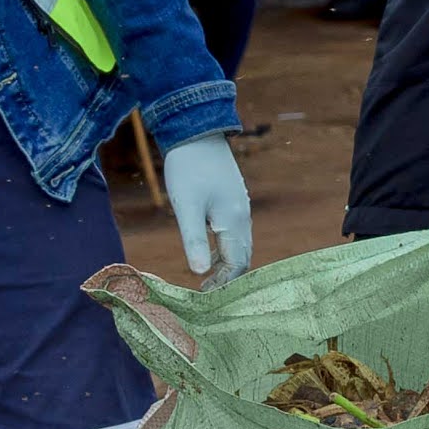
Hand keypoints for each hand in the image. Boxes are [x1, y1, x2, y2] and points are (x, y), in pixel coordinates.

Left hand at [160, 132, 252, 283]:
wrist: (196, 131)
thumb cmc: (188, 168)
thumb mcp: (186, 206)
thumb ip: (193, 239)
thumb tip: (198, 273)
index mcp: (234, 221)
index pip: (237, 263)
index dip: (225, 283)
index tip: (207, 296)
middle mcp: (242, 216)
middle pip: (242, 256)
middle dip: (228, 276)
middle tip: (206, 291)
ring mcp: (238, 206)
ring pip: (238, 243)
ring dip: (226, 262)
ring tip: (206, 276)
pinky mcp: (230, 198)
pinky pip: (233, 231)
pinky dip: (223, 247)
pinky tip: (207, 250)